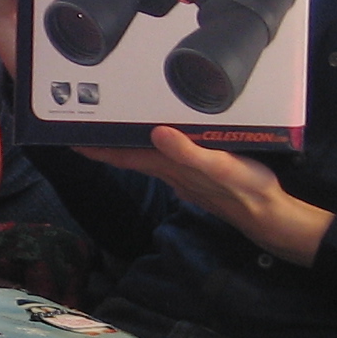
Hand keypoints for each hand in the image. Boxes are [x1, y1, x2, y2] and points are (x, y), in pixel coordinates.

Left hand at [78, 126, 329, 268]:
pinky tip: (160, 135)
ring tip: (112, 123)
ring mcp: (183, 174)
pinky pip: (167, 155)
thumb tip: (157, 134)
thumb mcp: (219, 167)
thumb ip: (189, 153)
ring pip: (146, 155)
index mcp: (169, 167)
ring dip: (127, 142)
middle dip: (105, 141)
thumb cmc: (245, 189)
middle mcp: (170, 171)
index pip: (124, 155)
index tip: (69, 137)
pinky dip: (155, 143)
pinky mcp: (197, 173)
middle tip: (84, 121)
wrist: (267, 215)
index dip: (97, 148)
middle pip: (129, 154)